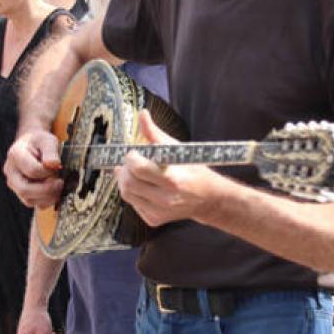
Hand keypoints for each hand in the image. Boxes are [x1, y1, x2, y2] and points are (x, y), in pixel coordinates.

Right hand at [4, 130, 63, 208]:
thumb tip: (54, 165)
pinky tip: (54, 191)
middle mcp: (11, 172)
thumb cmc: (40, 142)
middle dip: (47, 189)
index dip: (48, 172)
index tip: (58, 166)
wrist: (33, 145)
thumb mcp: (48, 140)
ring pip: (28, 200)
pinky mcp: (21, 193)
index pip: (32, 171)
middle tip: (60, 182)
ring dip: (48, 196)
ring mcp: (14, 184)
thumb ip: (51, 151)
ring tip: (58, 185)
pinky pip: (33, 203)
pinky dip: (46, 201)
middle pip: (25, 190)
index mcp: (15, 155)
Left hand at [115, 110, 220, 226]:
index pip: (139, 168)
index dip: (130, 158)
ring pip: (127, 195)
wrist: (209, 199)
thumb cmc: (193, 170)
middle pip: (129, 183)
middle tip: (130, 162)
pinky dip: (133, 194)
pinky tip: (142, 187)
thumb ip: (155, 133)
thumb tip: (142, 114)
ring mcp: (159, 211)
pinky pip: (133, 204)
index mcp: (173, 178)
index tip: (133, 153)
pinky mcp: (154, 219)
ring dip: (125, 181)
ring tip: (132, 172)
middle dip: (124, 169)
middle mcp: (166, 198)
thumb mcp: (178, 148)